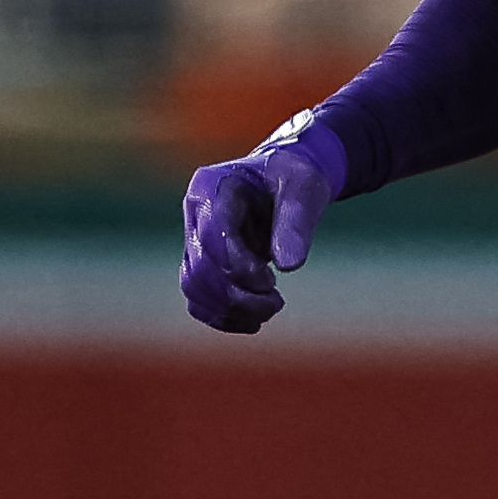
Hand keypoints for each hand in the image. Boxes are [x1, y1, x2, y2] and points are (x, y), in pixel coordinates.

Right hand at [180, 120, 345, 332]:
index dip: (240, 266)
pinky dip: (222, 316)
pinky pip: (198, 299)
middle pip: (200, 268)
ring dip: (231, 309)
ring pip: (194, 287)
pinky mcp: (201, 262)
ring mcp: (194, 239)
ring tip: (270, 308)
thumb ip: (296, 222)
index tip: (271, 280)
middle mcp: (195, 213)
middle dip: (237, 295)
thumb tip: (288, 265)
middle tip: (276, 302)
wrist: (285, 180)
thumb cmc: (294, 178)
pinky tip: (253, 320)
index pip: (212, 236)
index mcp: (210, 187)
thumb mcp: (303, 189)